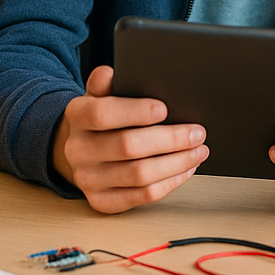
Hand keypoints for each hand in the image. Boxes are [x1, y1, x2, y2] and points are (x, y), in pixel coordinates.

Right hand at [51, 65, 207, 212]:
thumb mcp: (99, 95)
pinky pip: (142, 196)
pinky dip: (170, 182)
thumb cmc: (100, 120)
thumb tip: (110, 73)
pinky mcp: (102, 201)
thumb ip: (105, 83)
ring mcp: (87, 179)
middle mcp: (77, 150)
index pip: (101, 113)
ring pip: (139, 175)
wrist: (80, 151)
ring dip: (176, 163)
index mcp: (77, 116)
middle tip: (197, 132)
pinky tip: (185, 169)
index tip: (165, 109)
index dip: (135, 111)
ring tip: (198, 151)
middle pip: (127, 146)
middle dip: (170, 139)